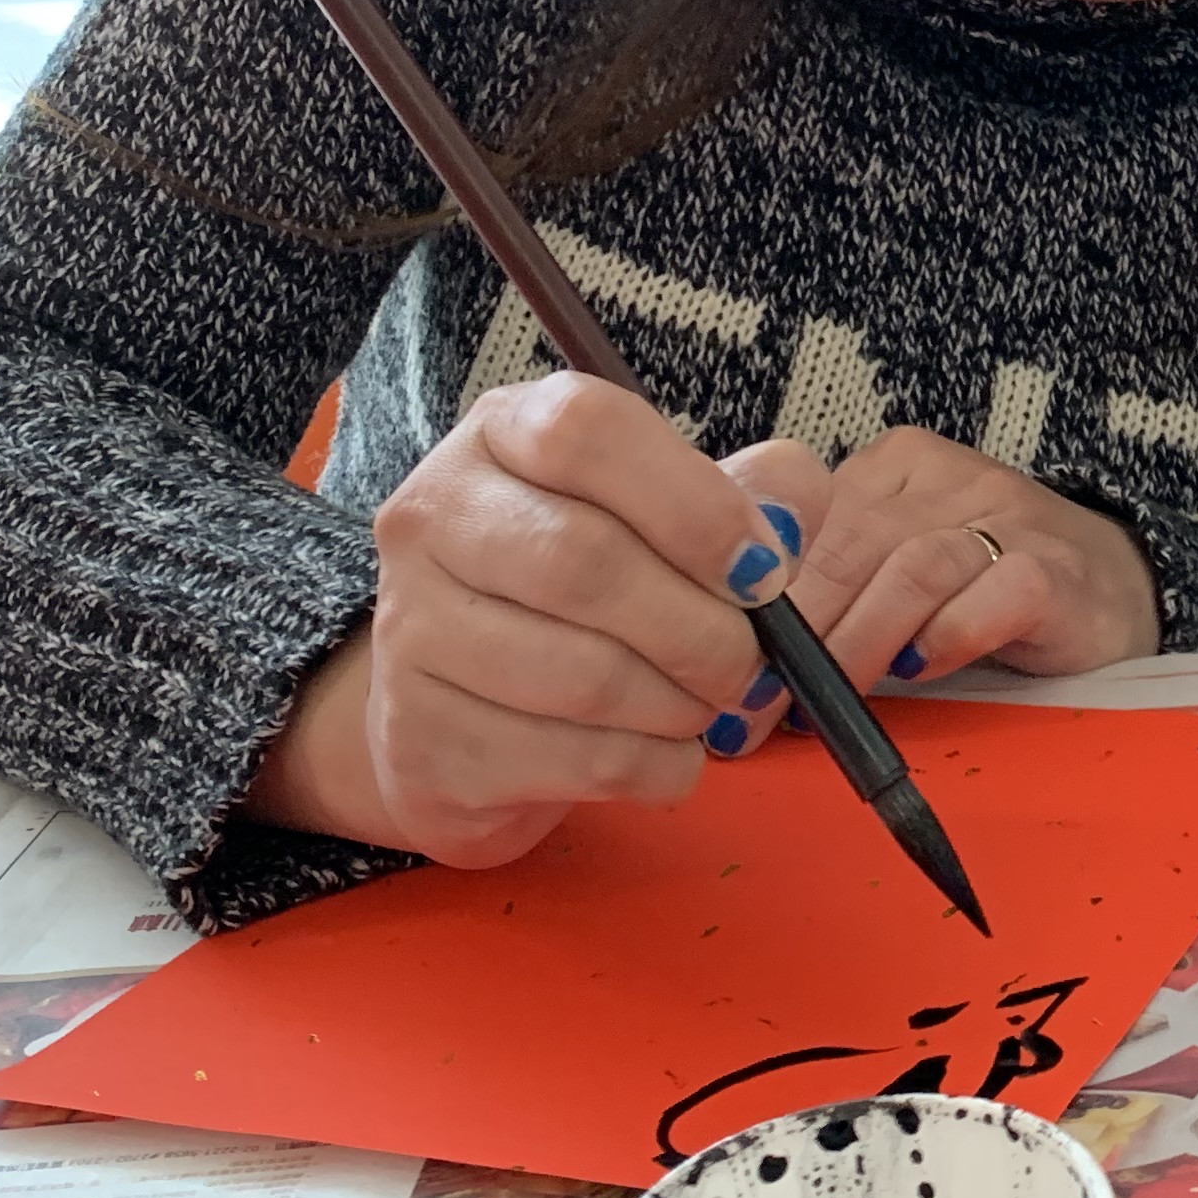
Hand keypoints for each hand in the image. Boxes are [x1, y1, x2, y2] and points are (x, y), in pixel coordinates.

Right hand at [247, 372, 802, 868]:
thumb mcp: (674, 515)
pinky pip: (573, 760)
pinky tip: (663, 755)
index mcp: (504, 433)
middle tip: (750, 662)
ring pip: (583, 674)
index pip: (587, 430)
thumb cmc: (593, 593)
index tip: (763, 568)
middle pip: (584, 561)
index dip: (695, 504)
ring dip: (681, 705)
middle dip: (702, 628)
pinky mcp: (422, 740)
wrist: (474, 709)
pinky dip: (654, 768)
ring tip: (705, 705)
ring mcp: (410, 630)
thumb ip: (757, 496)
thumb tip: (788, 522)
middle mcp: (434, 515)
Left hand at [765, 426, 1161, 690]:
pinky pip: (995, 594)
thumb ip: (830, 593)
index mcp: (893, 467)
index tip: (725, 670)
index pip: (808, 523)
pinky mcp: (1057, 568)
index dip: (760, 601)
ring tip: (830, 702)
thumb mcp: (894, 575)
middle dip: (799, 633)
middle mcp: (948, 478)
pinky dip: (950, 637)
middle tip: (759, 705)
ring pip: (914, 568)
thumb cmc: (982, 593)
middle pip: (852, 543)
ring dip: (862, 642)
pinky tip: (923, 671)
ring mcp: (1008, 517)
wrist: (1116, 588)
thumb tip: (734, 662)